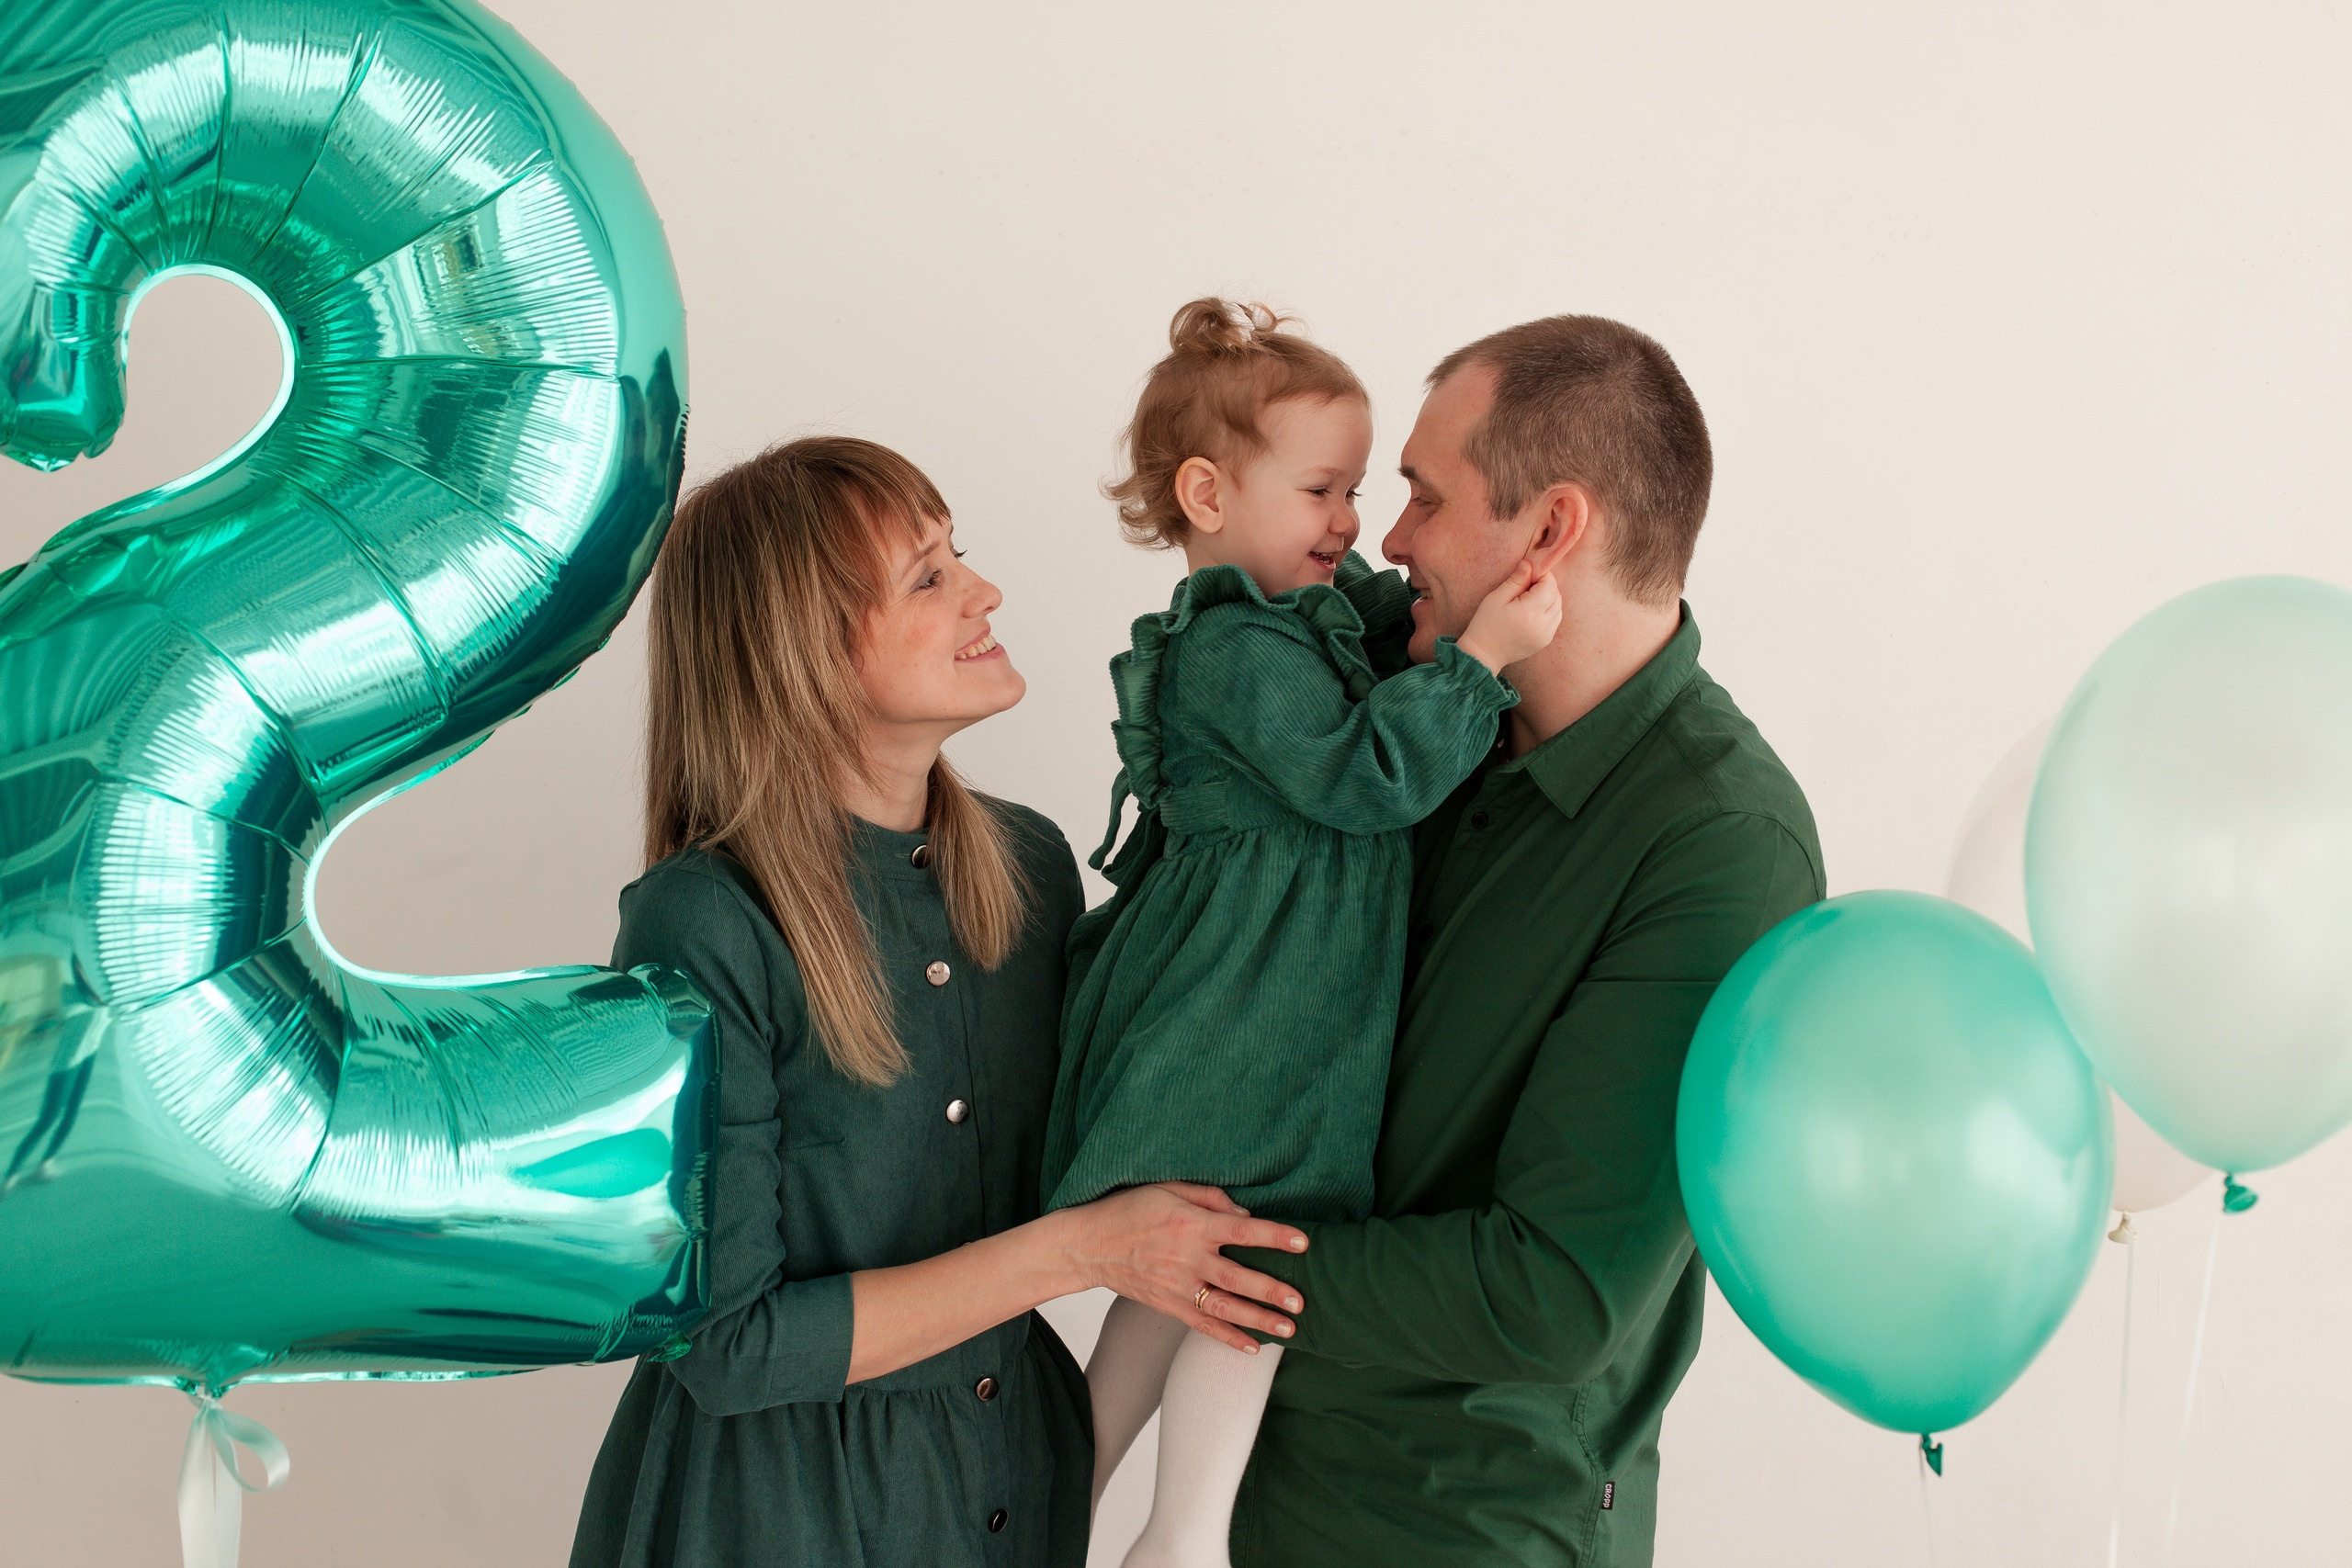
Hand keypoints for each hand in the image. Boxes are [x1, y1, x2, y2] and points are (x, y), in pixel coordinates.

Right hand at [1055, 1182, 1308, 1353]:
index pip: (1242, 1231)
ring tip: (1289, 1329)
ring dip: (1259, 1319)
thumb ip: (1210, 1198)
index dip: (1274, 1236)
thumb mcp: (1169, 1188)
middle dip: (1272, 1290)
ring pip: (1225, 1307)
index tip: (1302, 1243)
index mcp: (1192, 1225)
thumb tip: (1245, 1214)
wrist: (1090, 1245)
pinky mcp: (1169, 1306)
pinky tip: (1252, 1347)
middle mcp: (1188, 1258)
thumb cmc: (1130, 1210)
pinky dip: (1228, 1337)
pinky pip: (1203, 1325)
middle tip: (1300, 1300)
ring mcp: (1178, 1286)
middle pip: (1238, 1277)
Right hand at [1455, 560, 1562, 673]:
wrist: (1484, 653)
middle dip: (1546, 586)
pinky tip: (1533, 611)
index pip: (1549, 586)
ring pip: (1558, 607)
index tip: (1530, 574)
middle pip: (1556, 596)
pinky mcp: (1545, 641)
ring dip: (1549, 598)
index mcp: (1529, 612)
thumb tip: (1530, 564)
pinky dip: (1549, 611)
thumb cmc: (1486, 624)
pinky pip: (1555, 619)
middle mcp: (1542, 625)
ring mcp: (1546, 635)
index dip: (1542, 575)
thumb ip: (1516, 580)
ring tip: (1529, 598)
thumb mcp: (1496, 598)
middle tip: (1528, 584)